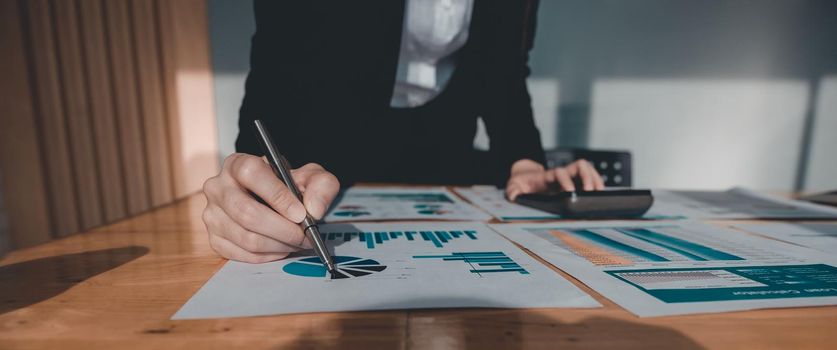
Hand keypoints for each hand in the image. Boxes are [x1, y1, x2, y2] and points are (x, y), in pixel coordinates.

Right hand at [202, 153, 339, 262]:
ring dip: (279, 245)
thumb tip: (313, 209)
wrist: (275, 202)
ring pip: (246, 238)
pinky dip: (268, 255)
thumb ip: (321, 186)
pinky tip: (282, 248)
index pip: (251, 174)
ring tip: (297, 242)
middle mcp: (218, 187)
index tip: (301, 213)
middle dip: (282, 230)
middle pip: (247, 213)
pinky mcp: (214, 238)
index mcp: (238, 164)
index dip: (277, 196)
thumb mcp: (311, 177)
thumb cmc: (290, 187)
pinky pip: (242, 254)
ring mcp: (212, 214)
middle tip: (304, 236)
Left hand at [505, 159, 604, 200]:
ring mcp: (570, 175)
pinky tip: (600, 194)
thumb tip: (514, 196)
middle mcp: (562, 173)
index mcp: (548, 176)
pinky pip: (590, 177)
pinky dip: (597, 184)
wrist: (526, 177)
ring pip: (588, 169)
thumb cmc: (522, 183)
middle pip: (580, 166)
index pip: (560, 173)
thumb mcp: (514, 186)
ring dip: (596, 179)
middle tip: (591, 193)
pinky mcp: (575, 180)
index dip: (566, 181)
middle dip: (588, 178)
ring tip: (600, 194)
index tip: (570, 192)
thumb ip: (513, 190)